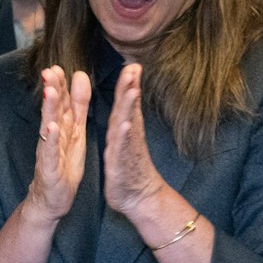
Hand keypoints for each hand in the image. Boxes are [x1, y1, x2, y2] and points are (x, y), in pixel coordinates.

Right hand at [23, 66, 89, 221]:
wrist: (51, 199)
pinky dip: (51, 139)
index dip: (60, 84)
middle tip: (50, 71)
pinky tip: (51, 127)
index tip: (59, 66)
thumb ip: (78, 105)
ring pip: (49, 127)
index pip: (61, 102)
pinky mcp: (50, 169)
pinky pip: (49, 152)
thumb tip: (80, 76)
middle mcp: (52, 137)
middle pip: (52, 110)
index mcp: (62, 127)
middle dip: (52, 90)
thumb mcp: (75, 131)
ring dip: (49, 109)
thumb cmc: (62, 164)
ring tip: (50, 92)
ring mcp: (49, 152)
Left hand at [102, 63, 167, 214]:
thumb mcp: (125, 143)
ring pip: (127, 124)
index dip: (127, 84)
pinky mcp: (122, 164)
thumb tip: (127, 105)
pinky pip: (123, 148)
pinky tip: (126, 123)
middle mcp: (128, 137)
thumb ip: (125, 122)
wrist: (140, 198)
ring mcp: (126, 150)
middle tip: (134, 68)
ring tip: (132, 89)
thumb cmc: (130, 170)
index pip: (125, 103)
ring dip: (129, 106)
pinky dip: (124, 135)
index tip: (132, 65)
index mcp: (124, 130)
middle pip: (128, 109)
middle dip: (130, 88)